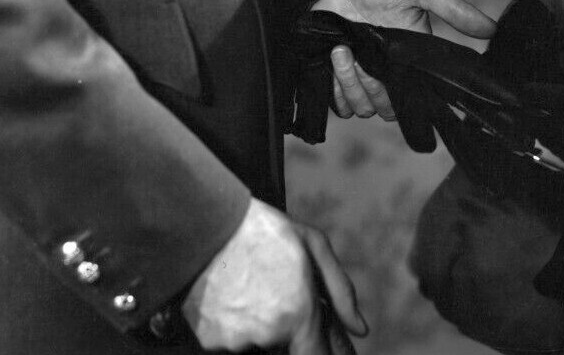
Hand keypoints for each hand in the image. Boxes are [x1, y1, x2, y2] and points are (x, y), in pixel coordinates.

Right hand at [182, 196, 364, 352]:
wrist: (203, 222)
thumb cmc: (262, 229)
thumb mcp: (312, 244)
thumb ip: (341, 292)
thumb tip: (360, 330)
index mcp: (299, 313)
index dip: (321, 351)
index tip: (317, 340)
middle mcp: (268, 335)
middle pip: (286, 349)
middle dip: (289, 330)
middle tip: (275, 292)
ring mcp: (235, 342)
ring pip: (258, 344)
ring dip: (260, 325)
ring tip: (250, 284)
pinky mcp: (208, 342)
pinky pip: (230, 341)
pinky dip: (234, 324)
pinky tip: (231, 293)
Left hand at [313, 0, 494, 120]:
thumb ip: (456, 11)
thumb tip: (495, 29)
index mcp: (411, 59)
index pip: (418, 99)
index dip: (411, 100)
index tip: (399, 80)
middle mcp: (388, 73)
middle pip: (387, 110)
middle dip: (374, 87)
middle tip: (363, 56)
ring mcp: (362, 76)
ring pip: (362, 108)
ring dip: (351, 83)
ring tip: (342, 50)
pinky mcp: (336, 77)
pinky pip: (340, 105)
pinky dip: (337, 88)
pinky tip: (335, 55)